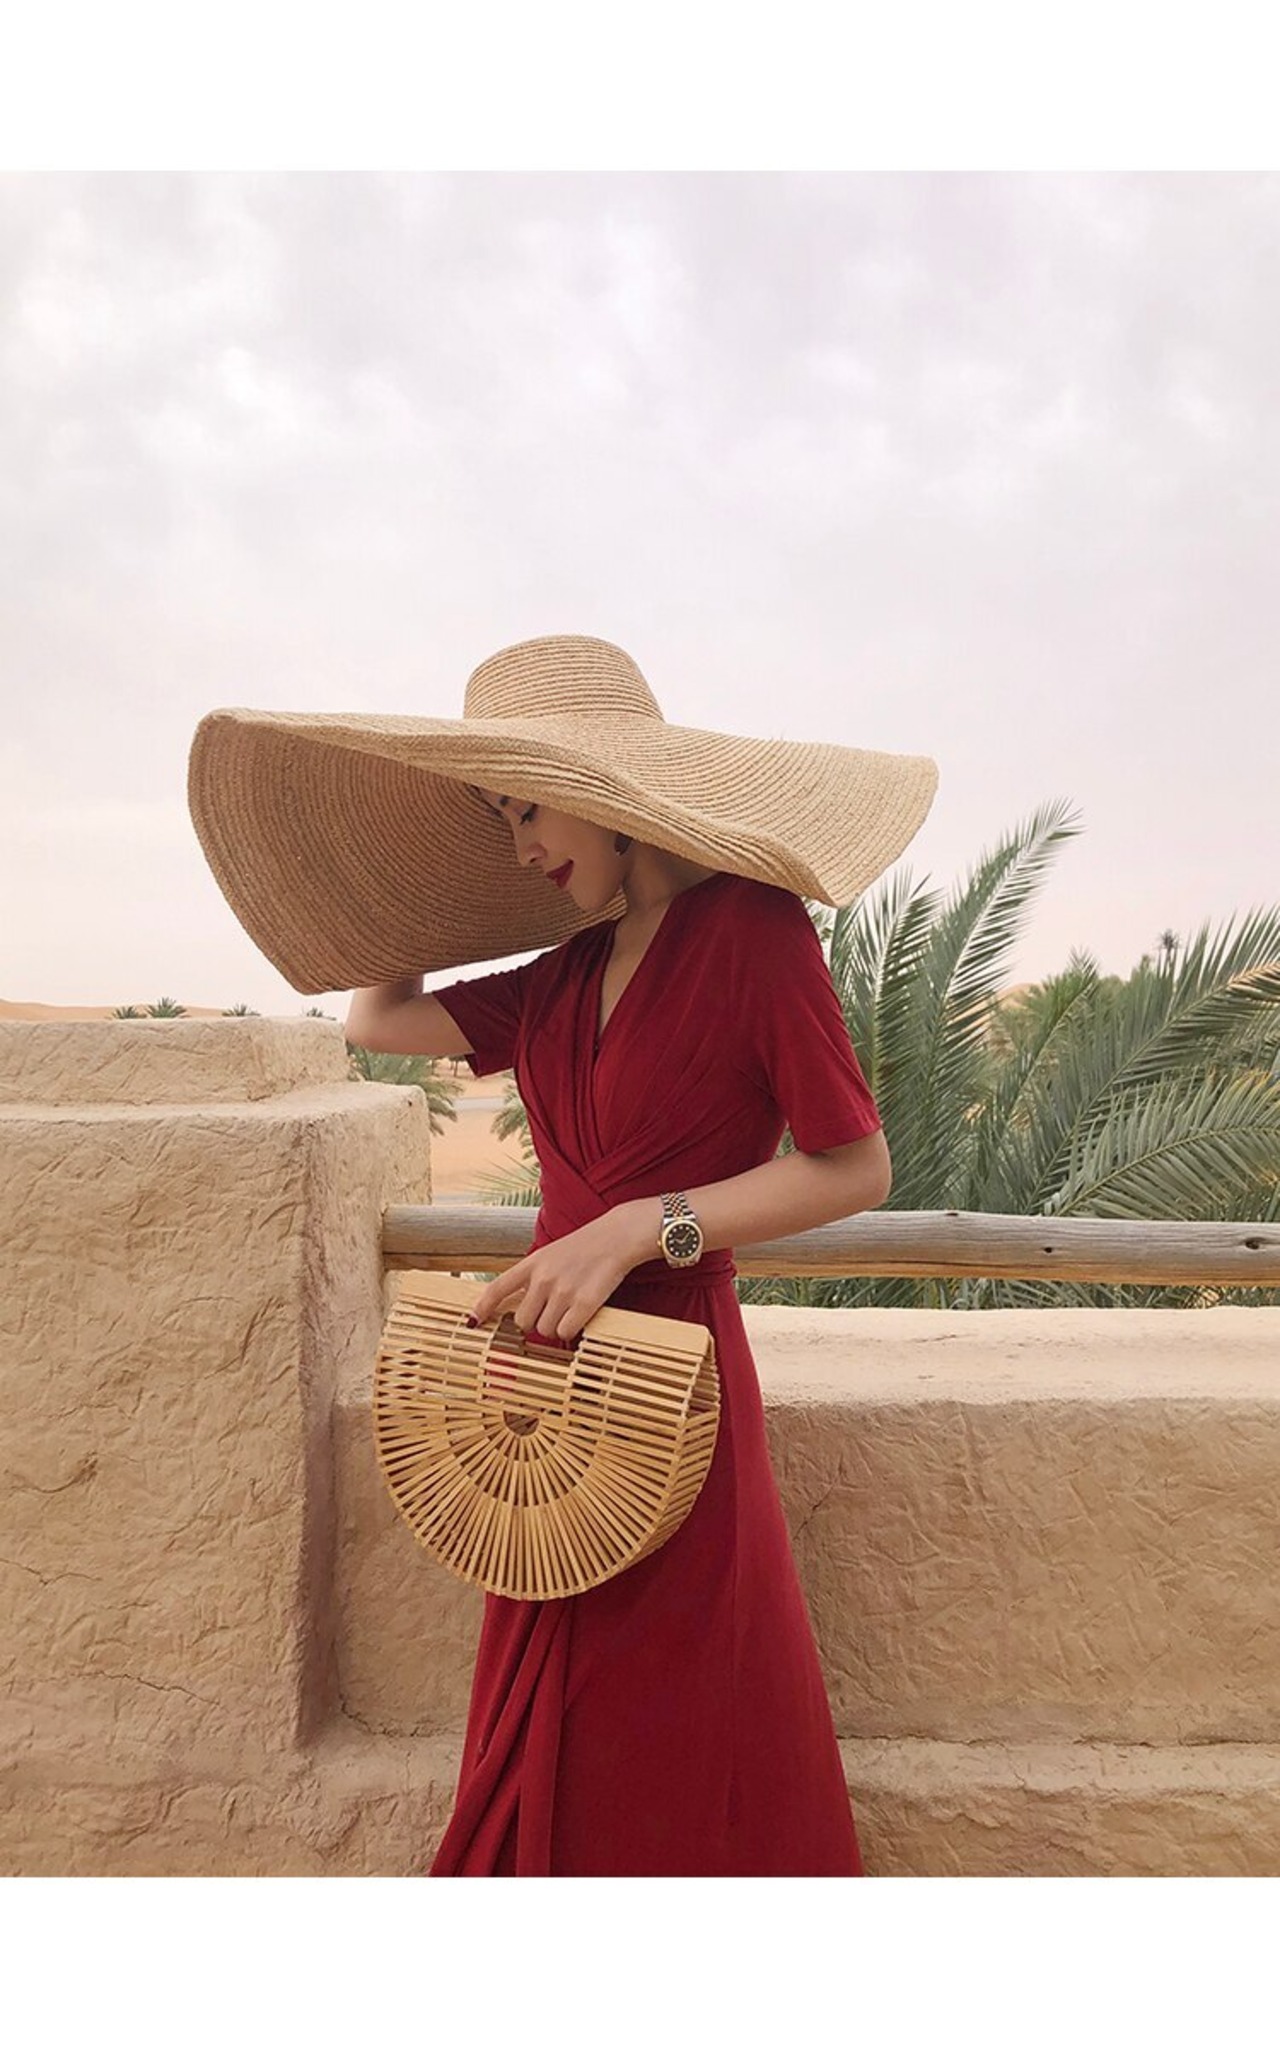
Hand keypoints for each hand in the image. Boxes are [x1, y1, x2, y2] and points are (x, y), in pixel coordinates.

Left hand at [468, 1205, 649, 1344]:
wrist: (617, 1236)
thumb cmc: (586, 1247)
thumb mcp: (551, 1254)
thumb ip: (534, 1277)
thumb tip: (521, 1307)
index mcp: (533, 1263)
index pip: (498, 1287)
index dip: (483, 1307)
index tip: (474, 1321)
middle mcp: (543, 1278)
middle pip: (523, 1321)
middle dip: (535, 1323)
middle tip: (550, 1313)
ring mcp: (563, 1291)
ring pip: (545, 1330)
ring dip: (556, 1328)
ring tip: (569, 1311)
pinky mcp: (584, 1303)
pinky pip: (566, 1333)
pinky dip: (572, 1330)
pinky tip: (580, 1316)